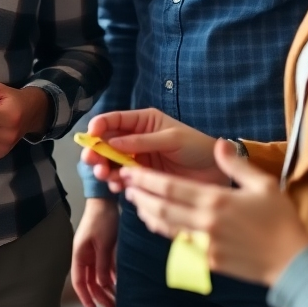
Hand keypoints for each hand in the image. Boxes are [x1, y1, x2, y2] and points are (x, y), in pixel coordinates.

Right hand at [71, 198, 118, 306]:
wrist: (106, 199)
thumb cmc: (101, 218)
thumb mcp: (103, 243)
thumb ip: (102, 265)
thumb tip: (103, 284)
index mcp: (79, 254)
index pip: (79, 282)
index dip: (85, 298)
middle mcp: (85, 255)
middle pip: (90, 282)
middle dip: (100, 296)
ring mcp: (94, 252)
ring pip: (99, 276)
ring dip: (107, 288)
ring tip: (117, 300)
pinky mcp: (103, 248)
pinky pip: (106, 267)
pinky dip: (112, 276)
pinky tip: (120, 284)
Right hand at [81, 108, 227, 191]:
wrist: (216, 172)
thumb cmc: (197, 147)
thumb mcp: (171, 139)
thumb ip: (142, 141)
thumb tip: (112, 142)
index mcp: (144, 122)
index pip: (115, 120)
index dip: (100, 125)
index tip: (91, 134)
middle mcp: (137, 139)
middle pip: (108, 143)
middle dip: (97, 151)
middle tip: (92, 161)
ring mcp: (139, 160)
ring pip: (112, 162)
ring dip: (105, 168)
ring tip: (105, 175)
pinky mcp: (143, 179)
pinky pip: (124, 180)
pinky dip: (117, 183)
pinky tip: (117, 186)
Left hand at [120, 139, 307, 286]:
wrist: (293, 263)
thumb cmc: (281, 220)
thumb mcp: (262, 183)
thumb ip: (236, 164)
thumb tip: (220, 143)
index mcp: (215, 200)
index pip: (169, 187)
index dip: (145, 179)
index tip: (129, 171)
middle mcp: (205, 223)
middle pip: (161, 207)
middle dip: (139, 195)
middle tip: (124, 185)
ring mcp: (205, 245)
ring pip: (166, 227)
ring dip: (147, 213)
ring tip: (136, 202)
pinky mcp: (209, 262)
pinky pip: (179, 243)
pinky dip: (164, 231)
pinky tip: (159, 223)